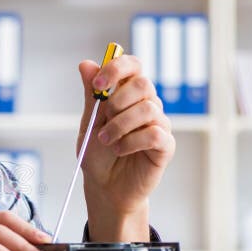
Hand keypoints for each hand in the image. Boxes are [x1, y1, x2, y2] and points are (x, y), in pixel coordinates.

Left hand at [77, 54, 174, 240]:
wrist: (105, 186)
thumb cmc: (98, 154)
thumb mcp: (89, 122)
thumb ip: (91, 95)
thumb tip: (86, 64)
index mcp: (127, 94)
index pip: (133, 65)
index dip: (116, 68)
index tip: (97, 84)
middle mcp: (146, 104)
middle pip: (143, 84)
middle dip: (117, 101)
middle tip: (103, 120)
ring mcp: (159, 123)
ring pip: (147, 109)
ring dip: (119, 126)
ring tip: (107, 141)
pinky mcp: (165, 145)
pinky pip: (154, 133)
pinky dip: (131, 142)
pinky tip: (121, 150)